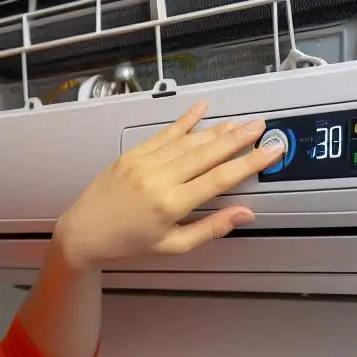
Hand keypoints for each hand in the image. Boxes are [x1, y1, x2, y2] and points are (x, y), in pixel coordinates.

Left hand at [53, 101, 284, 271]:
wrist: (84, 233)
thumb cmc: (128, 245)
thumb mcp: (172, 247)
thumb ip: (210, 229)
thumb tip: (244, 214)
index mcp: (171, 205)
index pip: (220, 179)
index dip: (249, 163)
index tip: (272, 151)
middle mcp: (159, 179)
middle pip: (207, 153)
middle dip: (238, 139)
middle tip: (262, 126)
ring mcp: (144, 162)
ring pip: (188, 141)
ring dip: (217, 130)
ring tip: (241, 122)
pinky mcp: (132, 154)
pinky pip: (164, 134)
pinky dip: (184, 121)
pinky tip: (202, 109)